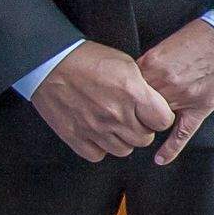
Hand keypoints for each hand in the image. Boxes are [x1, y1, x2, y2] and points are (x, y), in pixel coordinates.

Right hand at [29, 42, 176, 162]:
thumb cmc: (87, 59)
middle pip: (145, 139)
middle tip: (133, 119)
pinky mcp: (74, 136)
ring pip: (123, 150)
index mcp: (132, 93)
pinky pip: (97, 155)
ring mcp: (94, 128)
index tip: (153, 113)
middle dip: (143, 129)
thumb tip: (154, 104)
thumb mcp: (126, 63)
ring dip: (123, 140)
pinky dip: (100, 147)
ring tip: (115, 126)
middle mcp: (115, 114)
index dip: (160, 118)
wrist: (49, 63)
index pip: (163, 121)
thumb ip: (143, 88)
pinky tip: (98, 133)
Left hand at [134, 18, 213, 165]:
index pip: (125, 88)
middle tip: (126, 116)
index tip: (118, 98)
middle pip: (136, 107)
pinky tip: (160, 159)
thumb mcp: (167, 43)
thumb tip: (136, 80)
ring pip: (155, 120)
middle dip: (131, 112)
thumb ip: (150, 64)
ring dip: (148, 123)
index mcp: (152, 64)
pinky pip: (182, 133)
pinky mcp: (201, 107)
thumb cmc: (203, 35)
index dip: (122, 94)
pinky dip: (171, 149)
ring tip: (139, 128)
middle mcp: (164, 83)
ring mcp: (183, 97)